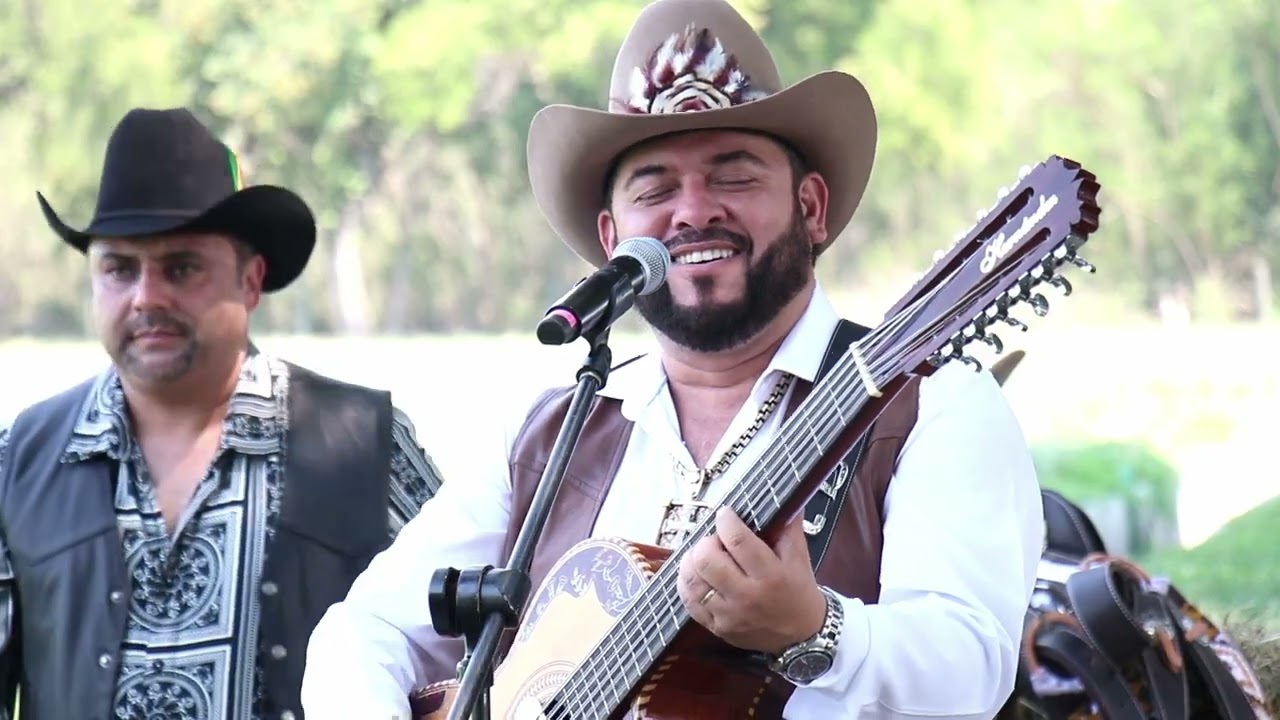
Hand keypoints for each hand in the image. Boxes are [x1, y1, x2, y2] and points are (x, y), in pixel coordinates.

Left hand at [677, 507, 827, 654]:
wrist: (801, 635)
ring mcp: (729, 614)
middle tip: (715, 540)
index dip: (725, 520)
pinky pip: (689, 602)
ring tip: (702, 555)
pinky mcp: (717, 627)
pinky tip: (695, 574)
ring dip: (691, 560)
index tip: (725, 514)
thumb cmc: (798, 591)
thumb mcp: (799, 557)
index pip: (737, 540)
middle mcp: (747, 596)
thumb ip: (789, 527)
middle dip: (706, 541)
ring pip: (692, 581)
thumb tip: (787, 498)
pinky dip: (686, 583)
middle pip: (707, 560)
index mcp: (770, 575)